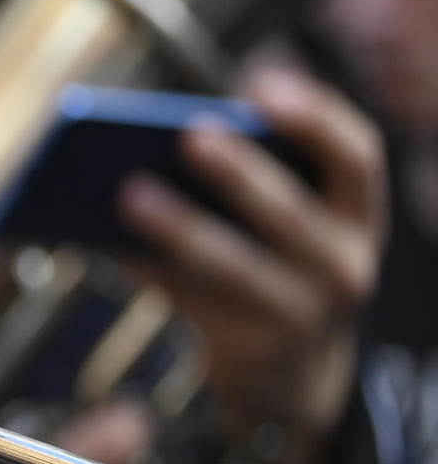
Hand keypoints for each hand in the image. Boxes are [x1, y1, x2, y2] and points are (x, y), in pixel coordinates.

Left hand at [117, 68, 387, 463]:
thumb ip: (244, 179)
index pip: (356, 156)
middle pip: (292, 213)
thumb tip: (148, 139)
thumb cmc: (274, 271)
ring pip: (237, 268)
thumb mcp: (287, 228)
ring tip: (126, 193)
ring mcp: (303, 316)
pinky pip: (193, 302)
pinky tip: (107, 240)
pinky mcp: (252, 350)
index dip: (315, 118)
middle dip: (240, 172)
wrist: (291, 377)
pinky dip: (150, 267)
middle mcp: (345, 266)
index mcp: (356, 215)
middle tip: (189, 133)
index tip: (262, 86)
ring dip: (180, 227)